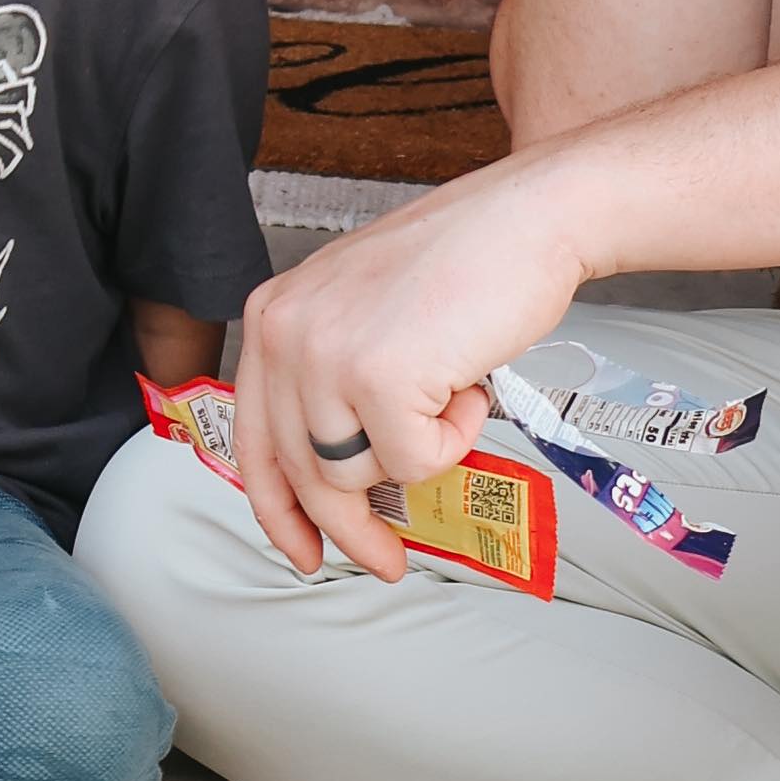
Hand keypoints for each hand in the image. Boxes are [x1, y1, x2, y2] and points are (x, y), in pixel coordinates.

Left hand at [231, 152, 597, 578]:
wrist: (527, 219)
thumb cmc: (463, 265)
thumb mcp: (363, 313)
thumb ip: (331, 379)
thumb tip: (331, 479)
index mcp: (273, 315)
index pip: (253, 440)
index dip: (277, 510)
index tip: (303, 552)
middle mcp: (285, 332)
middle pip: (301, 474)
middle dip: (348, 530)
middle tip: (388, 561)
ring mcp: (327, 354)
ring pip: (357, 475)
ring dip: (419, 455)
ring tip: (452, 396)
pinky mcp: (379, 377)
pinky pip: (415, 463)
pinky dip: (455, 440)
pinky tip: (469, 385)